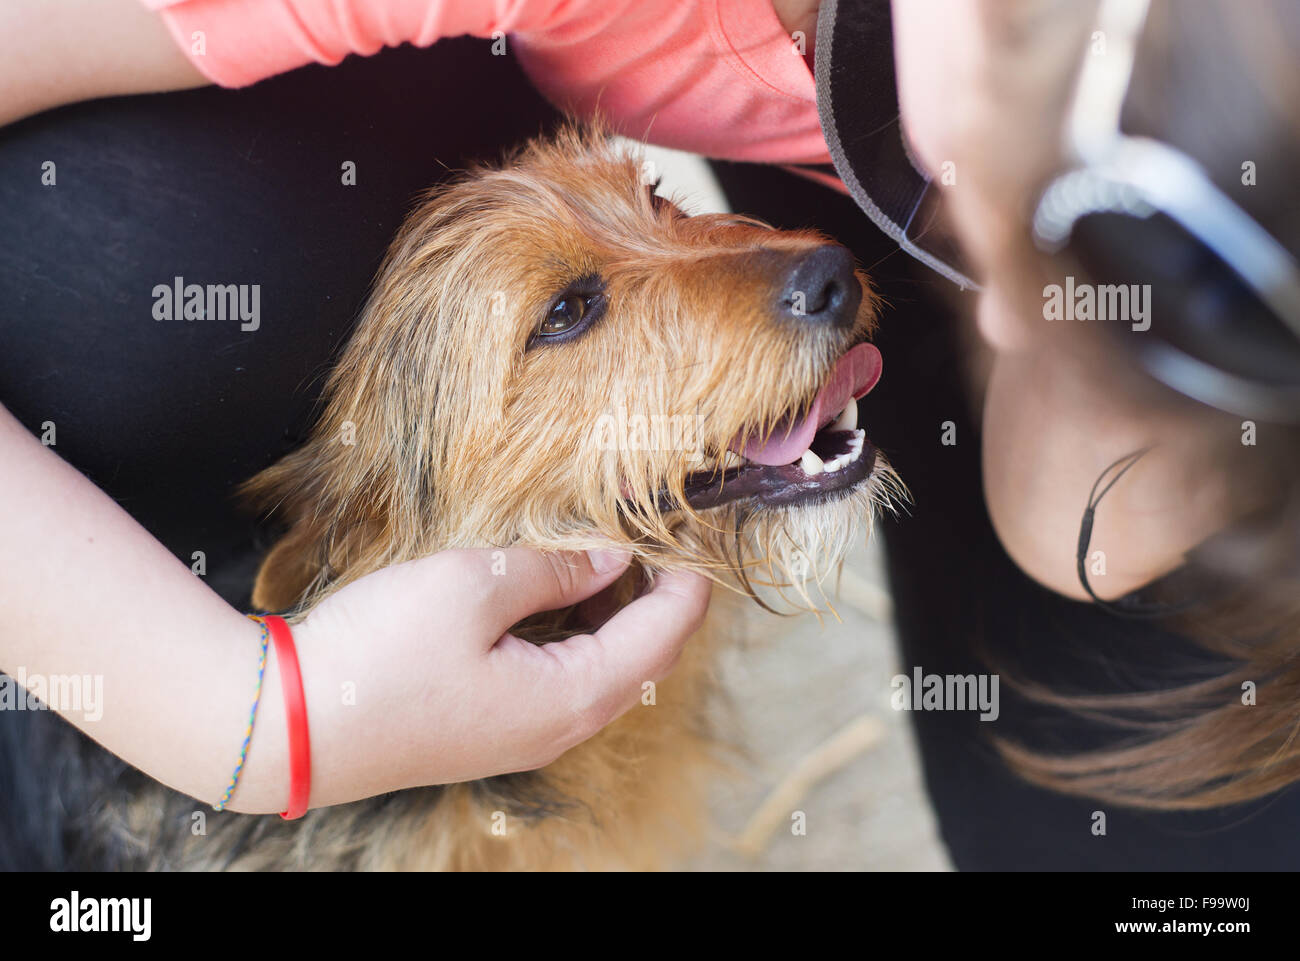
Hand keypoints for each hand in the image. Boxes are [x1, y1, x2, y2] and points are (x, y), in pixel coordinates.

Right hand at [286, 548, 710, 809]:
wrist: (290, 725)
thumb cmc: (380, 653)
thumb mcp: (474, 586)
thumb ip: (554, 569)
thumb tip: (613, 556)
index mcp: (574, 694)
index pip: (665, 635)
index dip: (688, 581)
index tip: (693, 530)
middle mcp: (560, 727)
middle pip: (644, 660)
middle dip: (661, 599)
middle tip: (656, 536)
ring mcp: (525, 735)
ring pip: (604, 672)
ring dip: (618, 616)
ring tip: (609, 554)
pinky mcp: (492, 729)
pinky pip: (563, 681)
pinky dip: (579, 635)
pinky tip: (557, 595)